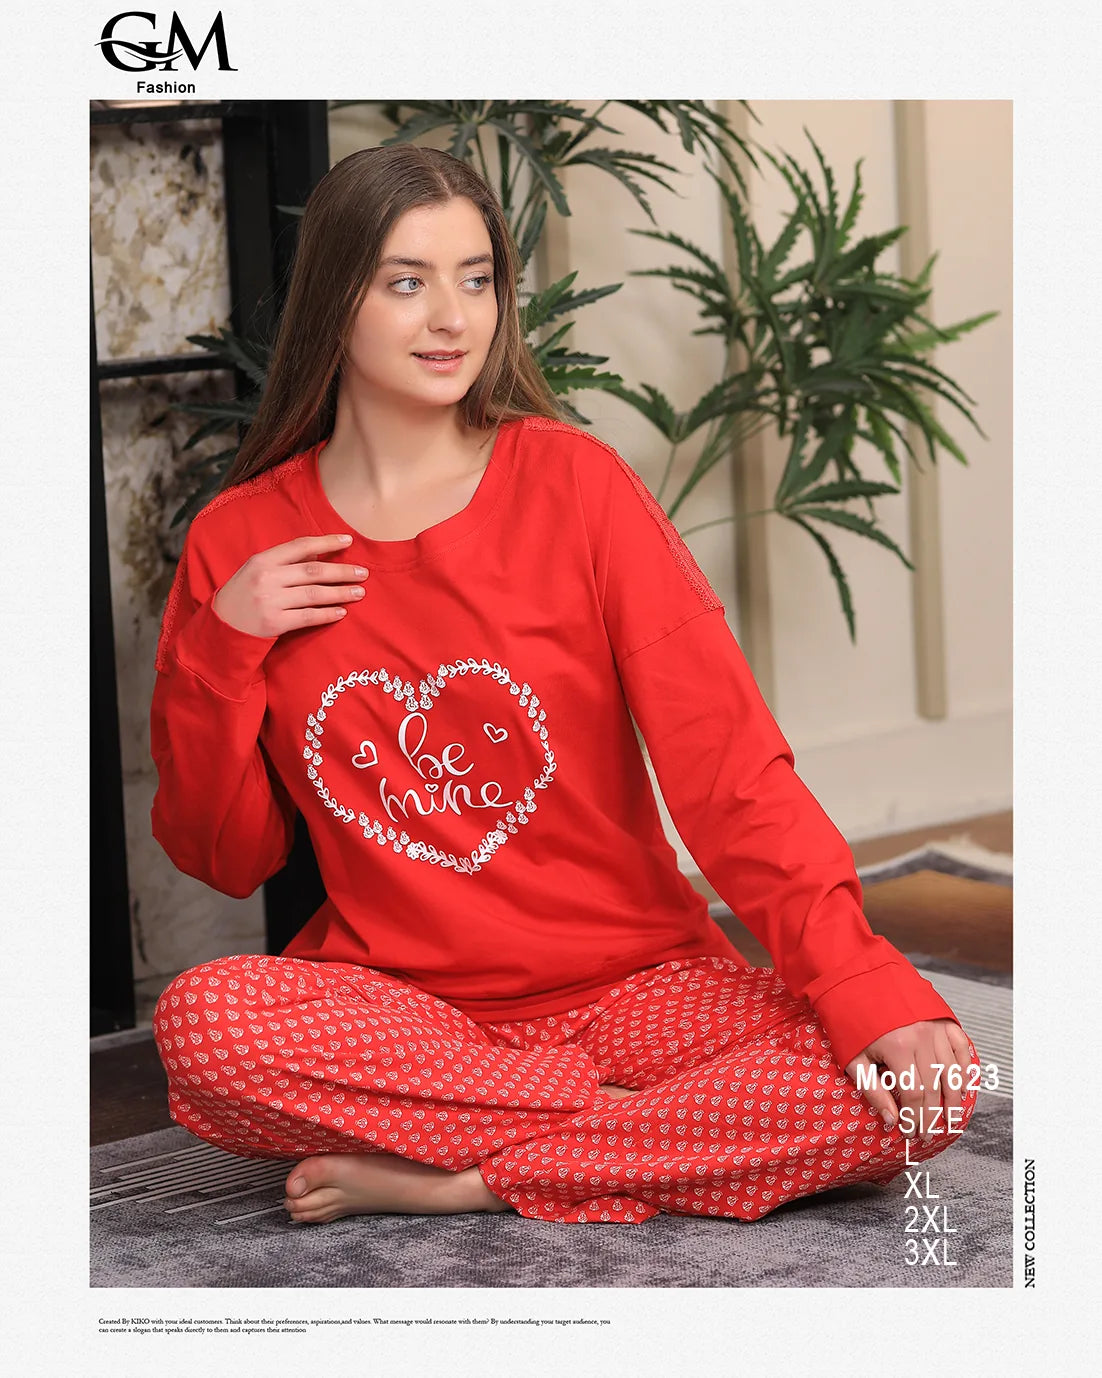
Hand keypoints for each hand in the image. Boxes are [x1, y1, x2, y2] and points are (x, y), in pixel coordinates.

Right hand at [212, 534, 367, 637]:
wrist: (222, 626)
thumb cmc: (244, 594)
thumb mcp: (257, 570)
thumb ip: (285, 561)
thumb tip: (319, 553)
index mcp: (263, 560)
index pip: (301, 546)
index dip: (327, 542)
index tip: (349, 541)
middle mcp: (267, 578)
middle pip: (313, 571)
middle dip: (342, 571)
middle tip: (363, 573)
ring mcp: (270, 601)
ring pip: (314, 594)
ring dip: (340, 593)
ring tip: (359, 593)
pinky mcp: (274, 623)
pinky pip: (308, 617)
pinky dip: (327, 614)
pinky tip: (341, 612)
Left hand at [845, 1018, 973, 1140]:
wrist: (859, 980)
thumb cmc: (852, 1018)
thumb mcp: (853, 1057)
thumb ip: (872, 1090)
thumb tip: (891, 1121)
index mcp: (898, 1047)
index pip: (914, 1095)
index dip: (915, 1119)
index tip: (912, 1134)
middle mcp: (922, 1038)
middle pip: (934, 1088)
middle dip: (932, 1116)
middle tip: (928, 1134)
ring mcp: (936, 1028)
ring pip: (953, 1072)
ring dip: (953, 1100)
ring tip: (949, 1120)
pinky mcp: (944, 1019)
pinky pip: (961, 1048)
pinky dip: (965, 1070)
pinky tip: (962, 1089)